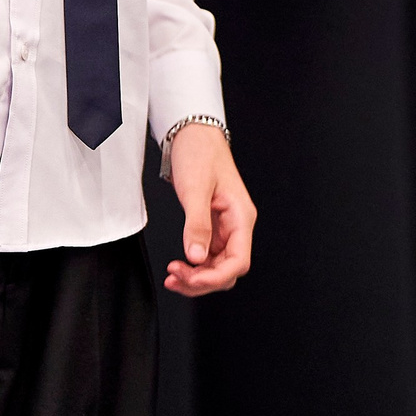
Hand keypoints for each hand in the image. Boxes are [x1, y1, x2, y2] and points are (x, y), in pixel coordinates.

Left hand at [164, 123, 255, 295]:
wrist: (193, 135)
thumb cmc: (200, 154)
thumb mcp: (196, 189)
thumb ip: (197, 224)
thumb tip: (197, 257)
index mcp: (242, 217)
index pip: (238, 261)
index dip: (215, 276)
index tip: (191, 278)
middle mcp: (237, 226)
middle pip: (228, 270)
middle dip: (202, 280)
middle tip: (174, 277)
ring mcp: (225, 227)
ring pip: (217, 266)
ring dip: (196, 276)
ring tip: (173, 276)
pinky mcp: (212, 226)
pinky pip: (207, 256)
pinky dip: (193, 266)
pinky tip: (178, 267)